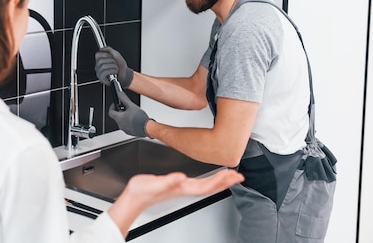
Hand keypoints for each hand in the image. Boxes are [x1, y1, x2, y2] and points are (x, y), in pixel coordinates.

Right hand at [95, 47, 133, 87]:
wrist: (125, 74)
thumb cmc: (120, 66)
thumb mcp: (116, 55)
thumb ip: (109, 50)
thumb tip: (101, 48)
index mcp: (100, 60)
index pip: (97, 55)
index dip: (105, 55)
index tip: (111, 57)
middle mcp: (98, 66)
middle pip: (101, 61)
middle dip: (111, 61)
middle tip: (115, 63)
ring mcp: (99, 72)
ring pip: (103, 66)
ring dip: (113, 66)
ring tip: (116, 68)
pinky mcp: (101, 78)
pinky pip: (104, 72)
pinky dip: (112, 71)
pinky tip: (115, 72)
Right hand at [108, 169, 243, 236]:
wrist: (134, 197)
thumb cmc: (142, 191)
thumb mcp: (154, 183)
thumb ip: (168, 181)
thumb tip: (181, 177)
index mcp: (181, 187)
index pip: (206, 186)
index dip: (220, 181)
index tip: (231, 176)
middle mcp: (184, 188)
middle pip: (210, 186)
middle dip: (225, 181)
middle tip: (239, 176)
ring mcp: (182, 187)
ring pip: (206, 185)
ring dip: (219, 181)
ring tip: (230, 176)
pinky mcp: (178, 184)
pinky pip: (199, 183)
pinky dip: (209, 179)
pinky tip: (211, 176)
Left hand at [109, 91, 149, 137]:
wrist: (147, 128)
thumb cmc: (139, 119)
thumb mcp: (131, 106)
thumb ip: (124, 99)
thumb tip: (120, 94)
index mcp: (118, 118)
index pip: (110, 112)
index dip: (112, 107)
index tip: (116, 104)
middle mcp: (120, 125)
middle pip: (117, 116)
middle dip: (121, 110)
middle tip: (126, 107)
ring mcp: (125, 129)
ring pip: (122, 121)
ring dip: (125, 116)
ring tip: (132, 113)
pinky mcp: (130, 132)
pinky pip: (127, 125)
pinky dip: (129, 121)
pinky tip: (136, 119)